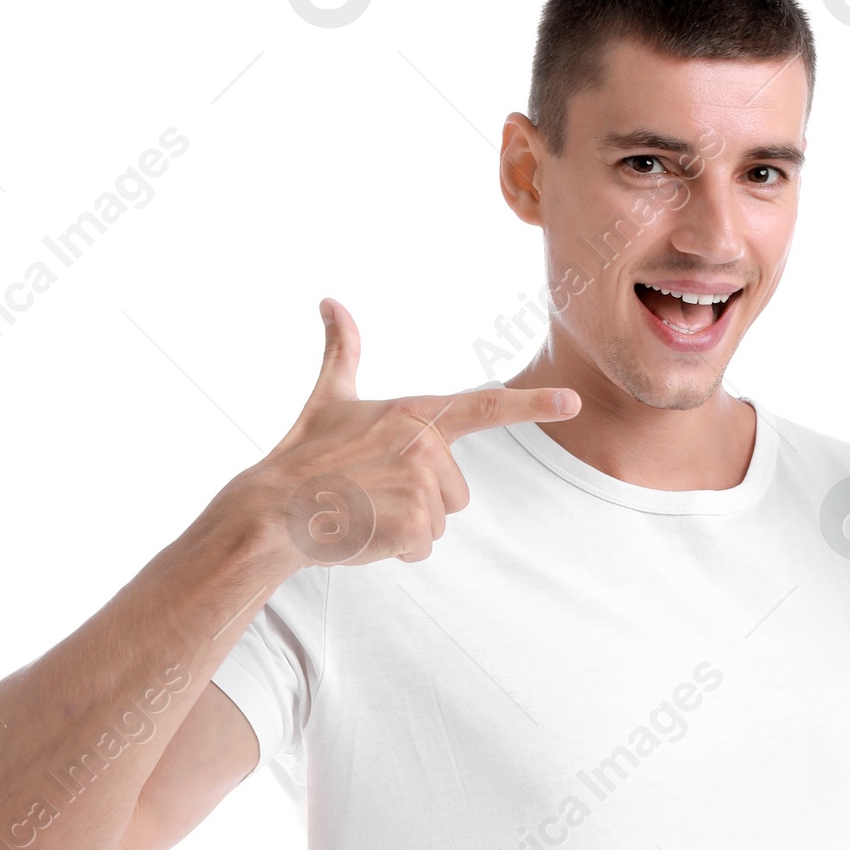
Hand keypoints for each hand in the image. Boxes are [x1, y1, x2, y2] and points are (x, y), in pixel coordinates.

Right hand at [232, 298, 580, 570]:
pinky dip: (395, 549)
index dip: (535, 404)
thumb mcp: (328, 398)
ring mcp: (421, 484)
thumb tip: (330, 300)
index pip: (487, 407)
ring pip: (440, 522)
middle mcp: (425, 444)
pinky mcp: (413, 523)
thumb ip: (342, 352)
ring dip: (406, 527)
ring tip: (365, 509)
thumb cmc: (304, 454)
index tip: (574, 403)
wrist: (275, 507)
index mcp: (415, 413)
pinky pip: (423, 547)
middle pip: (456, 492)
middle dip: (420, 501)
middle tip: (372, 491)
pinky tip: (364, 531)